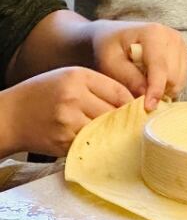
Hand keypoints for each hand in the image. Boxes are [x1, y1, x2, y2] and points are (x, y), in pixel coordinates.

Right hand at [1, 67, 131, 156]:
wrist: (10, 116)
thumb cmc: (43, 93)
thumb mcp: (70, 77)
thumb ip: (99, 85)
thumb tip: (130, 100)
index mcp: (78, 78)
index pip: (118, 91)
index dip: (132, 101)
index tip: (139, 107)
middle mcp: (73, 98)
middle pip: (114, 111)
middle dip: (124, 117)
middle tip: (133, 121)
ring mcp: (67, 122)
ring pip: (104, 128)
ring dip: (112, 131)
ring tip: (117, 131)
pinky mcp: (63, 142)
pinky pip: (90, 142)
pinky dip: (96, 142)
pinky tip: (98, 139)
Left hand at [88, 21, 186, 110]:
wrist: (115, 34)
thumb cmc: (109, 47)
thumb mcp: (110, 62)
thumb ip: (128, 77)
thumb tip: (145, 95)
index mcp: (154, 34)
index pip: (160, 67)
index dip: (156, 89)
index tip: (149, 107)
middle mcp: (173, 37)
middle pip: (173, 76)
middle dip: (157, 91)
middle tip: (137, 95)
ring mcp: (181, 44)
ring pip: (179, 80)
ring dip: (163, 89)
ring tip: (143, 85)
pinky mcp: (184, 53)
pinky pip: (181, 79)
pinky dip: (167, 86)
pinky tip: (152, 81)